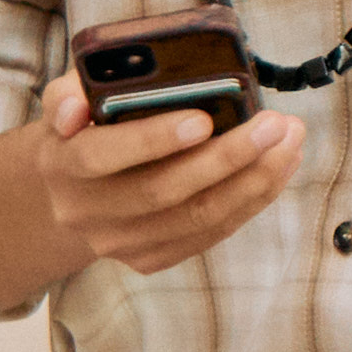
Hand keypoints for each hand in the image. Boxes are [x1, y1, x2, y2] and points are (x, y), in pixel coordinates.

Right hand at [28, 70, 302, 284]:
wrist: (66, 194)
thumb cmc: (81, 129)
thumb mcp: (64, 100)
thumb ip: (69, 92)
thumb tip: (77, 106)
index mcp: (61, 164)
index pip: (102, 154)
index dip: (153, 139)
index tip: (204, 119)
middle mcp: (85, 212)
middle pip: (162, 191)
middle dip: (226, 158)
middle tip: (273, 125)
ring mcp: (118, 243)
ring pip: (196, 218)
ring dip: (253, 180)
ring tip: (289, 142)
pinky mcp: (148, 259)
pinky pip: (209, 234)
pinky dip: (250, 201)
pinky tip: (278, 168)